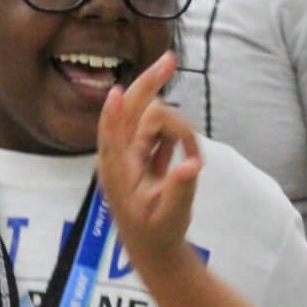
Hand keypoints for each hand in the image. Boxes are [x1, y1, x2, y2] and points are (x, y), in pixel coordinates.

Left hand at [95, 52, 203, 268]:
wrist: (152, 246)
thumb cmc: (160, 232)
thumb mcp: (174, 215)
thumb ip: (181, 189)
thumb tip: (190, 165)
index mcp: (120, 171)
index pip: (112, 136)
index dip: (114, 114)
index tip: (117, 92)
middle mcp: (119, 155)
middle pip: (130, 110)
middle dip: (150, 84)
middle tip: (170, 60)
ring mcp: (129, 151)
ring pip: (153, 118)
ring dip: (177, 129)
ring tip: (195, 161)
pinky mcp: (140, 151)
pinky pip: (159, 129)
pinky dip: (175, 134)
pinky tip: (185, 154)